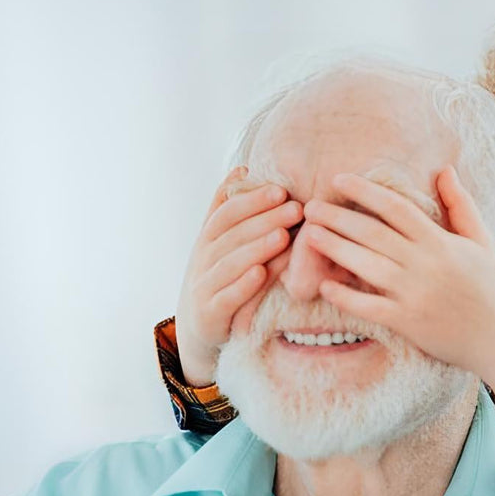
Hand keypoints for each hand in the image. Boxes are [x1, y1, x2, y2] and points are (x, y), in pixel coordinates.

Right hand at [176, 167, 302, 385]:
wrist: (199, 327)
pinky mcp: (210, 315)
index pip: (227, 213)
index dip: (252, 200)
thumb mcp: (220, 242)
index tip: (281, 190)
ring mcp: (204, 287)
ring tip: (283, 237)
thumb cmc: (219, 278)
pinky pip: (226, 298)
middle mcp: (203, 259)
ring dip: (257, 249)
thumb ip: (229, 208)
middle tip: (295, 208)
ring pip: (229, 264)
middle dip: (264, 219)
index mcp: (208, 238)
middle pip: (232, 235)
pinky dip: (243, 286)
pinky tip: (261, 274)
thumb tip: (242, 167)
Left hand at [299, 167, 494, 374]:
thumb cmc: (485, 286)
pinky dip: (345, 297)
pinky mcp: (406, 321)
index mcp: (439, 241)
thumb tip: (445, 170)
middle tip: (310, 207)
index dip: (365, 191)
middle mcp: (424, 264)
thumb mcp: (479, 240)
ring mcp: (413, 293)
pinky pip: (369, 306)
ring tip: (309, 236)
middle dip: (337, 217)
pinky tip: (324, 286)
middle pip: (373, 233)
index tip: (338, 180)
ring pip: (366, 265)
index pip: (395, 207)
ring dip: (334, 248)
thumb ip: (460, 205)